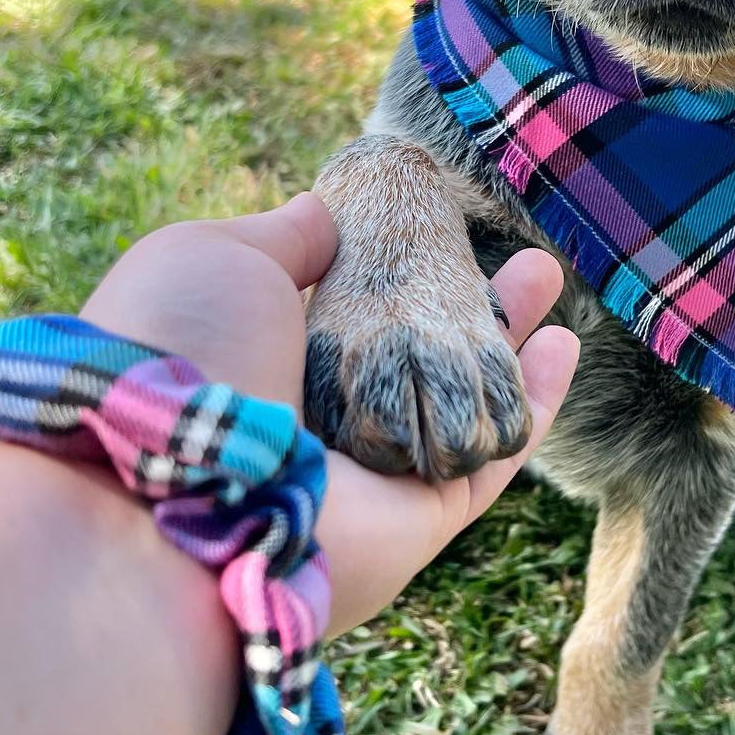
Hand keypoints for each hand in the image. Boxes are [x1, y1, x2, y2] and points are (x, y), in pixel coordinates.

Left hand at [81, 193, 577, 631]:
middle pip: (414, 360)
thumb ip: (282, 238)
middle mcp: (317, 430)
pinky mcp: (418, 523)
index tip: (439, 229)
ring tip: (548, 277)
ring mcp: (370, 480)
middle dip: (468, 305)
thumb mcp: (214, 259)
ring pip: (460, 402)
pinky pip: (489, 458)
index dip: (397, 275)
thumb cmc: (177, 358)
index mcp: (261, 368)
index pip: (347, 320)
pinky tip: (560, 344)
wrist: (174, 483)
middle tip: (519, 257)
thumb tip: (324, 212)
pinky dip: (532, 403)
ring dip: (509, 342)